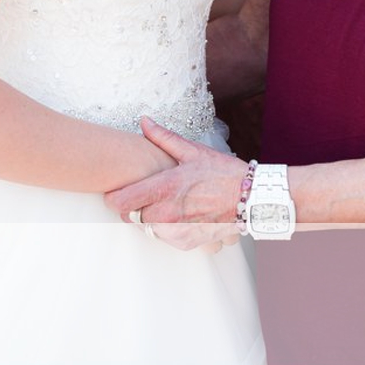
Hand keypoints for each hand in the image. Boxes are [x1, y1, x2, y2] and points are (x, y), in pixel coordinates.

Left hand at [105, 118, 246, 251]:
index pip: (120, 202)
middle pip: (129, 217)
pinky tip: (180, 216)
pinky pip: (164, 239)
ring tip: (168, 204)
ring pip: (146, 229)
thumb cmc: (223, 173)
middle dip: (133, 207)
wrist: (251, 199)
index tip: (117, 192)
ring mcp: (176, 231)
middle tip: (147, 195)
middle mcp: (167, 213)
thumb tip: (144, 121)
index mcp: (164, 188)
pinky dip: (167, 230)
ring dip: (150, 219)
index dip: (114, 197)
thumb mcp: (193, 151)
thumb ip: (163, 138)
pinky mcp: (186, 243)